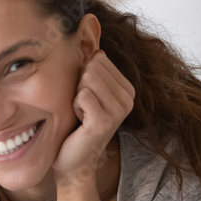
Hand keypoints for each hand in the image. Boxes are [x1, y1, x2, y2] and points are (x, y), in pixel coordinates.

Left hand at [53, 51, 134, 183]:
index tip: (85, 98)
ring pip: (87, 78)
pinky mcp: (104, 121)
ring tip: (80, 114)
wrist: (73, 162)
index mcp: (127, 89)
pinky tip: (79, 121)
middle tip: (81, 107)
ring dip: (75, 95)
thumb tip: (92, 38)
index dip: (82, 75)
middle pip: (93, 66)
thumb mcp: (86, 91)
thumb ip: (92, 67)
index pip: (99, 58)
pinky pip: (81, 95)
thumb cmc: (76, 125)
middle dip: (78, 84)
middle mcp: (128, 99)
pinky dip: (73, 106)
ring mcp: (118, 111)